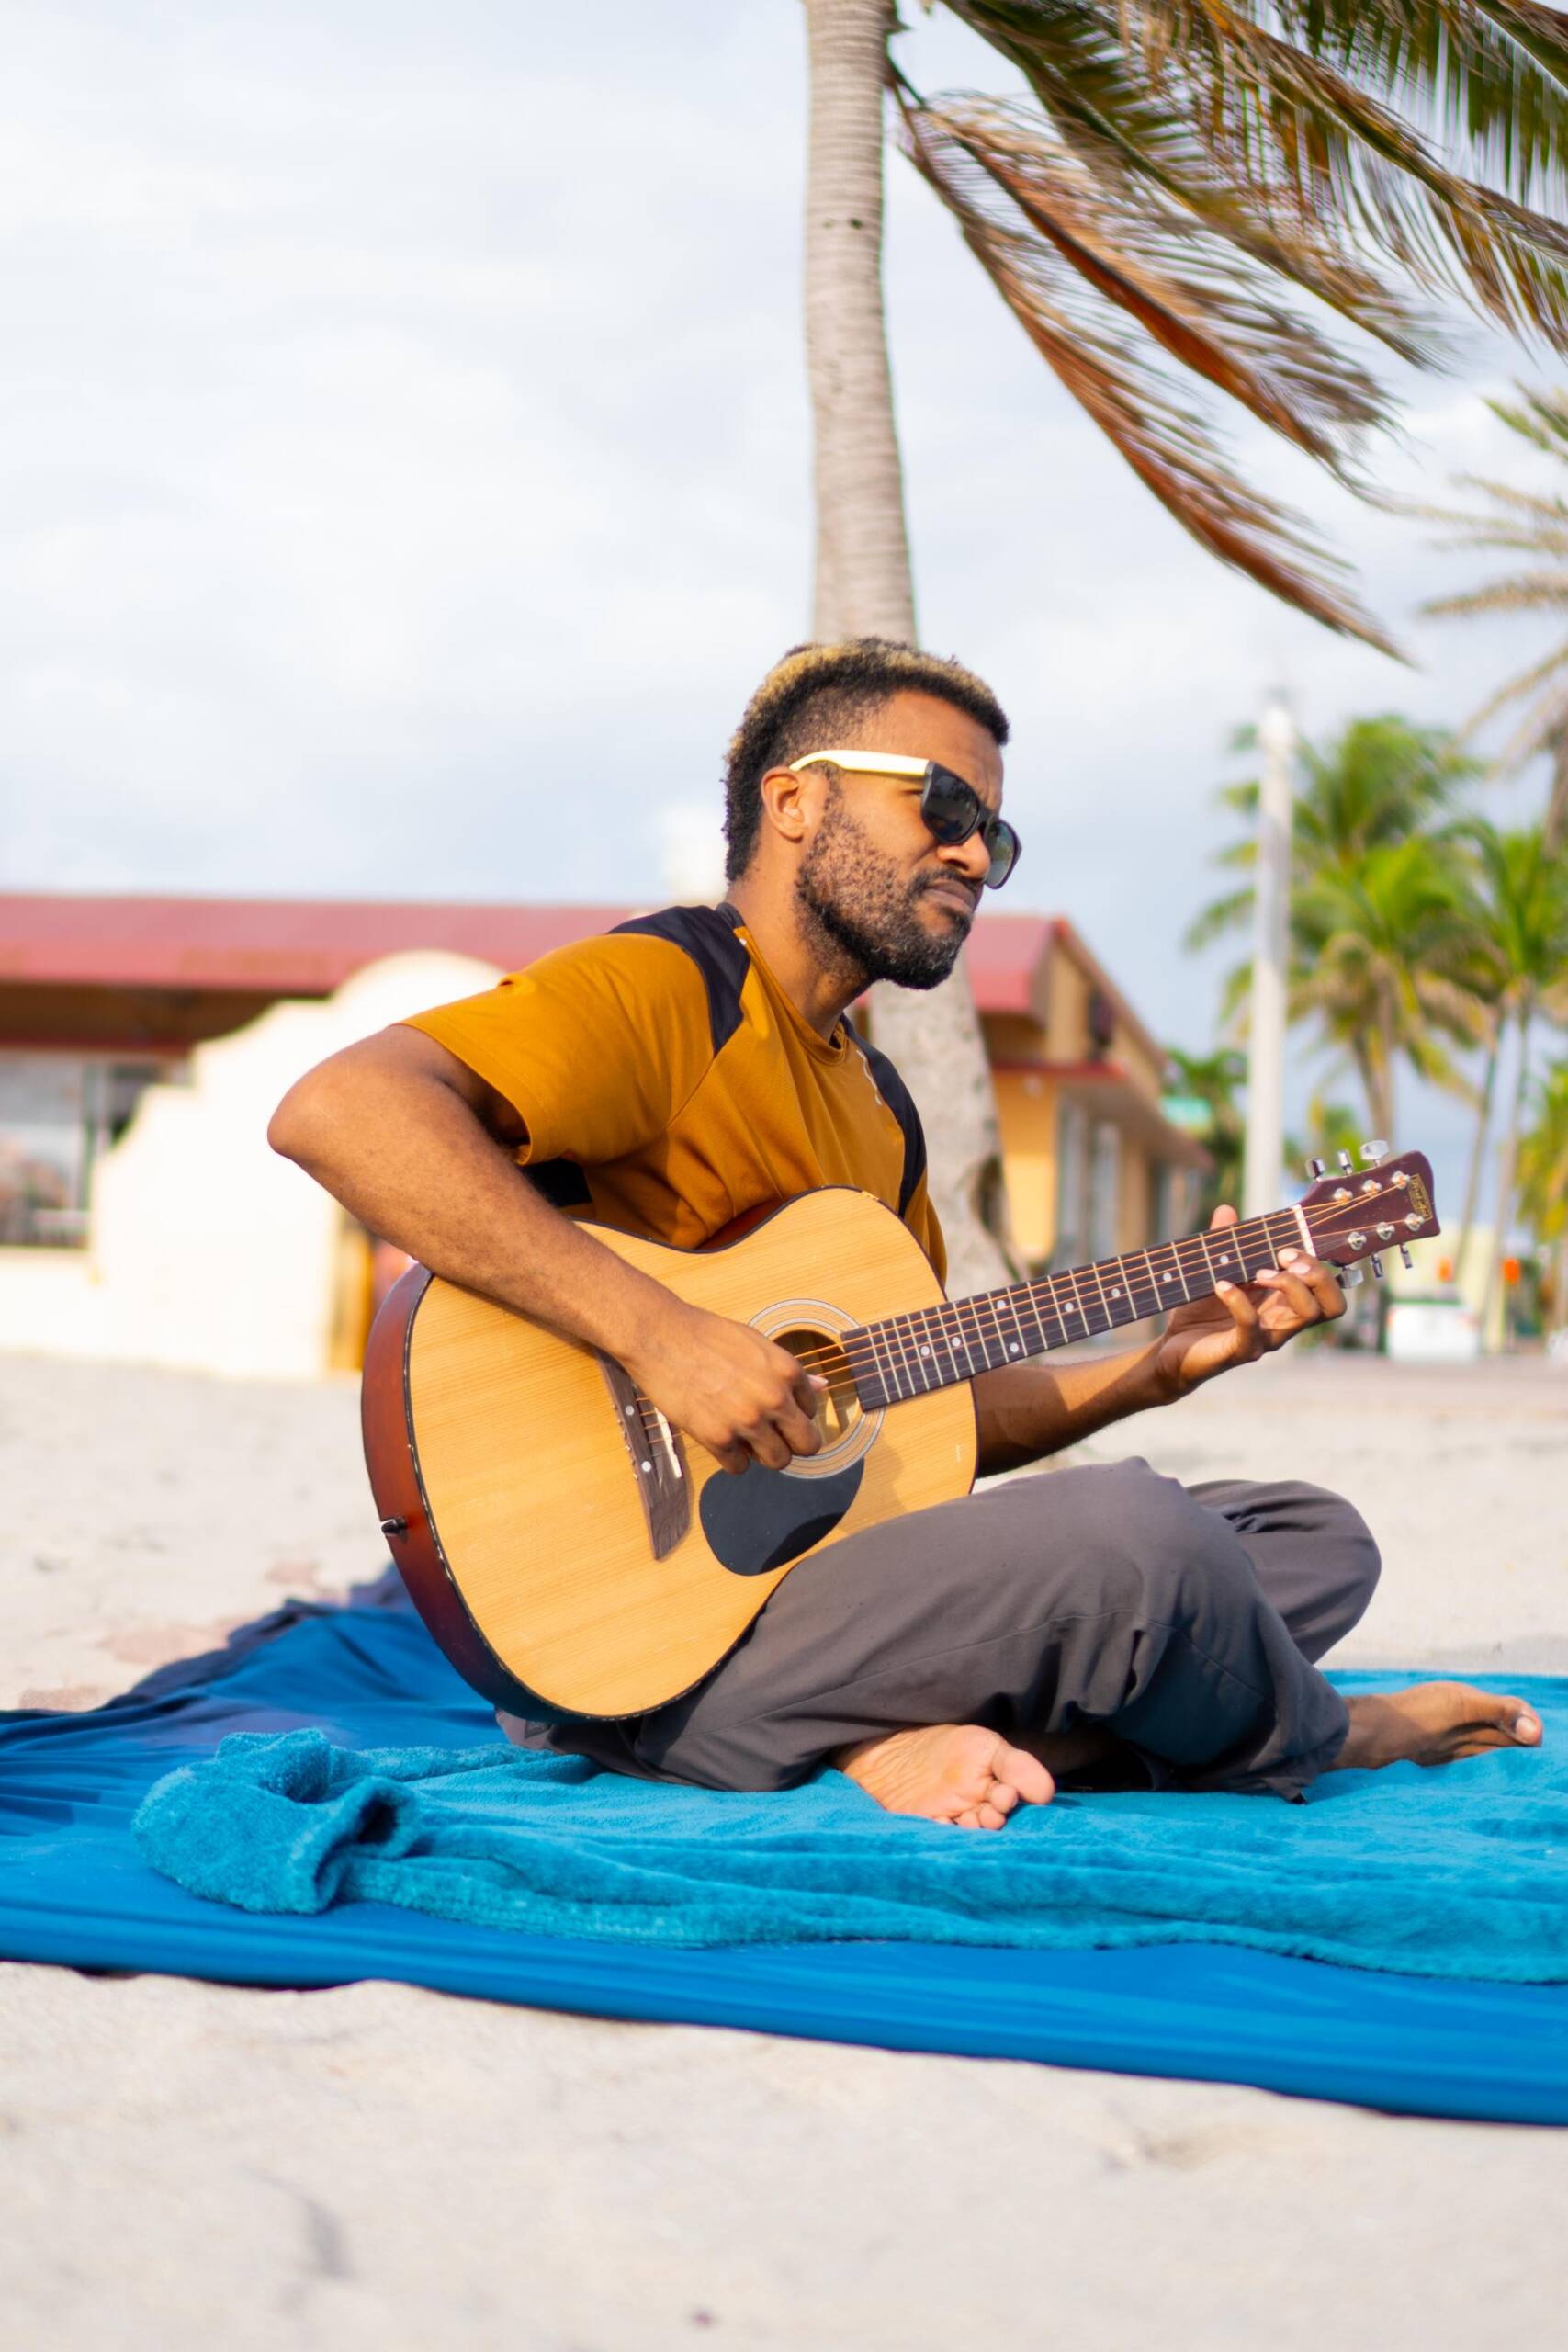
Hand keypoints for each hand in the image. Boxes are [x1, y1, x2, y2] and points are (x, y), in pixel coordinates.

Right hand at [624, 1299, 826, 1475]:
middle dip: (793, 1444)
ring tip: (745, 1437)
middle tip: (774, 1438)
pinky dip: (731, 1457)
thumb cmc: (708, 1337)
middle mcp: (774, 1398)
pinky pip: (739, 1467)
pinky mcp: (718, 1438)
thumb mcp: (757, 1345)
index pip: (811, 1412)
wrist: (662, 1337)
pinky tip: (720, 1437)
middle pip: (807, 1445)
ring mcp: (747, 1421)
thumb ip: (789, 1372)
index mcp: (787, 1371)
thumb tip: (823, 1386)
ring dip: (763, 1453)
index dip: (794, 1414)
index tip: (776, 1411)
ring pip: (777, 1461)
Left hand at [1153, 1204, 1346, 1400]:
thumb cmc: (1199, 1314)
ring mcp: (1266, 1339)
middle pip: (1333, 1304)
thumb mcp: (1214, 1272)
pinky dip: (1238, 1301)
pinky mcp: (1241, 1350)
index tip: (1287, 1248)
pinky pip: (1251, 1326)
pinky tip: (1220, 1286)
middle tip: (1283, 1259)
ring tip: (1256, 1273)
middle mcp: (1283, 1323)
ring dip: (1288, 1284)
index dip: (1320, 1265)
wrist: (1170, 1351)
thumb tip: (1226, 1209)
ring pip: (1306, 1315)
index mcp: (1284, 1304)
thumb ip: (1224, 1243)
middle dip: (1317, 1274)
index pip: (1328, 1290)